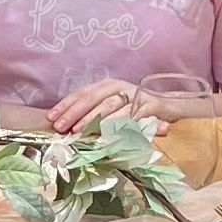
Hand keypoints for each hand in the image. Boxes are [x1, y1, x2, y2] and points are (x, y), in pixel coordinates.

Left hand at [45, 78, 163, 133]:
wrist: (170, 106)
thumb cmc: (134, 110)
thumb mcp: (112, 108)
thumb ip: (92, 114)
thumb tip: (63, 125)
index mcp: (107, 85)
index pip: (81, 93)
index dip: (65, 105)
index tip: (51, 118)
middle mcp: (120, 86)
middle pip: (93, 99)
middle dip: (75, 114)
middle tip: (62, 128)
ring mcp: (135, 95)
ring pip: (110, 107)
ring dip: (93, 120)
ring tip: (80, 132)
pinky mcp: (150, 107)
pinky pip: (131, 118)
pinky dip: (118, 127)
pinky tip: (106, 136)